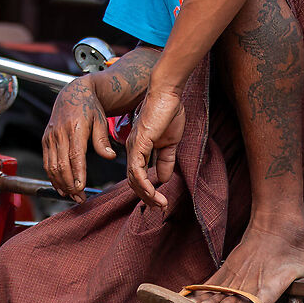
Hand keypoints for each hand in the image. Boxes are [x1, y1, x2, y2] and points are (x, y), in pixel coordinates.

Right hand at [42, 75, 118, 198]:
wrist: (72, 94)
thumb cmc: (89, 108)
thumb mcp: (101, 121)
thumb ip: (103, 140)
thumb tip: (110, 156)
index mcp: (75, 128)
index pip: (75, 156)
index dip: (77, 174)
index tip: (81, 188)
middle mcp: (59, 134)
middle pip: (62, 165)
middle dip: (70, 185)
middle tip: (79, 198)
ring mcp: (50, 137)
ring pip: (52, 167)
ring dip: (60, 184)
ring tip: (71, 196)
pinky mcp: (45, 140)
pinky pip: (47, 162)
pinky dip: (52, 177)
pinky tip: (61, 186)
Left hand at [123, 87, 184, 209]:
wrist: (167, 94)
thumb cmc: (168, 112)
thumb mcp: (170, 143)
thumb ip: (166, 160)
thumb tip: (164, 178)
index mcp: (139, 148)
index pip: (139, 176)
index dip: (148, 191)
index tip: (160, 202)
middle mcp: (133, 150)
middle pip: (134, 182)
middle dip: (147, 197)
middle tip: (160, 208)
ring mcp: (134, 148)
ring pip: (134, 179)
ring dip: (147, 195)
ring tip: (160, 204)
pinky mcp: (139, 144)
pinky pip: (137, 170)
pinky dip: (144, 184)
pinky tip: (153, 192)